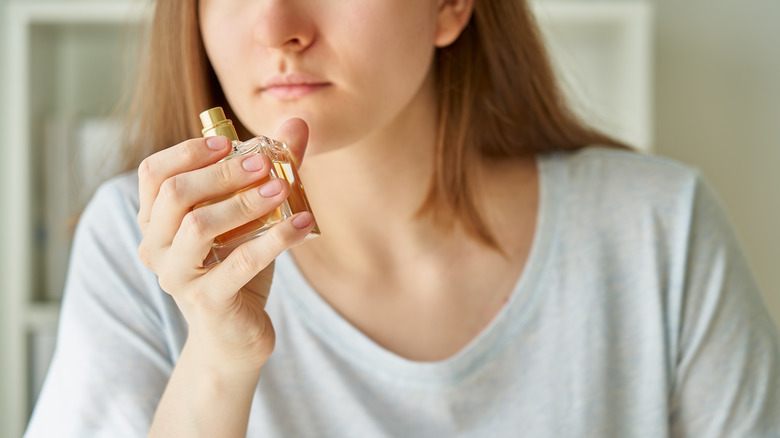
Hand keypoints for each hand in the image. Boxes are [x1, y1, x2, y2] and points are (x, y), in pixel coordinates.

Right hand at [136, 118, 314, 371]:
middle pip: (176, 194)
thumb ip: (268, 170)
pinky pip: (241, 262)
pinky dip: (277, 238)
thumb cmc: (237, 268)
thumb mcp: (250, 217)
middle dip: (222, 172)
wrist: (235, 335)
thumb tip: (298, 123)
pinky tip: (305, 223)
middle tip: (265, 162)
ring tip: (282, 189)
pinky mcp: (208, 302)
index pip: (154, 173)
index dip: (188, 151)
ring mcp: (178, 277)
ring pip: (199, 226)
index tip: (229, 141)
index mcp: (156, 222)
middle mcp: (156, 248)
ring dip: (245, 201)